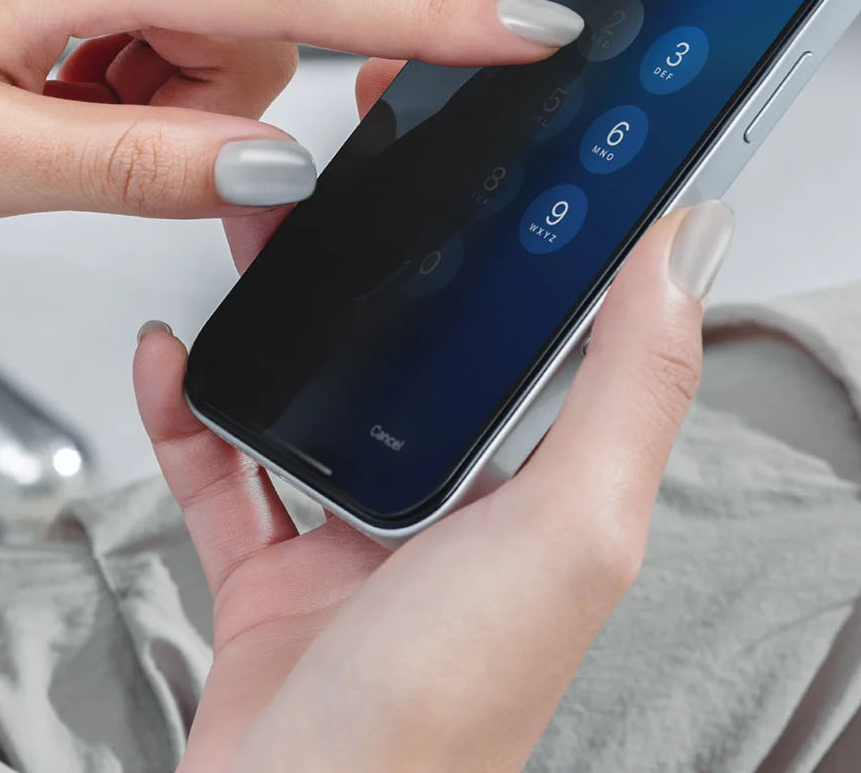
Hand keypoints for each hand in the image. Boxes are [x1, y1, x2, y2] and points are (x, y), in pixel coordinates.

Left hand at [0, 0, 581, 219]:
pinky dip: (114, 57)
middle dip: (186, 107)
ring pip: (197, 22)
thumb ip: (144, 163)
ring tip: (31, 103)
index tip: (525, 23)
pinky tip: (30, 68)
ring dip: (141, 89)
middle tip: (68, 134)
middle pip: (244, 26)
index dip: (427, 12)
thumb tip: (276, 162)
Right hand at [134, 61, 734, 772]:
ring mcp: (355, 536)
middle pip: (411, 345)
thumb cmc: (437, 719)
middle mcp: (450, 507)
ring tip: (254, 228)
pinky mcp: (271, 569)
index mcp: (535, 486)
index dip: (517, 230)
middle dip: (379, 255)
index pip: (537, 327)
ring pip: (310, 386)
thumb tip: (687, 250)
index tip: (490, 146)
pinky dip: (189, 408)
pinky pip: (220, 464)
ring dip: (279, 308)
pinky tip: (172, 354)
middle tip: (350, 171)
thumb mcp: (568, 529)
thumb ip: (628, 388)